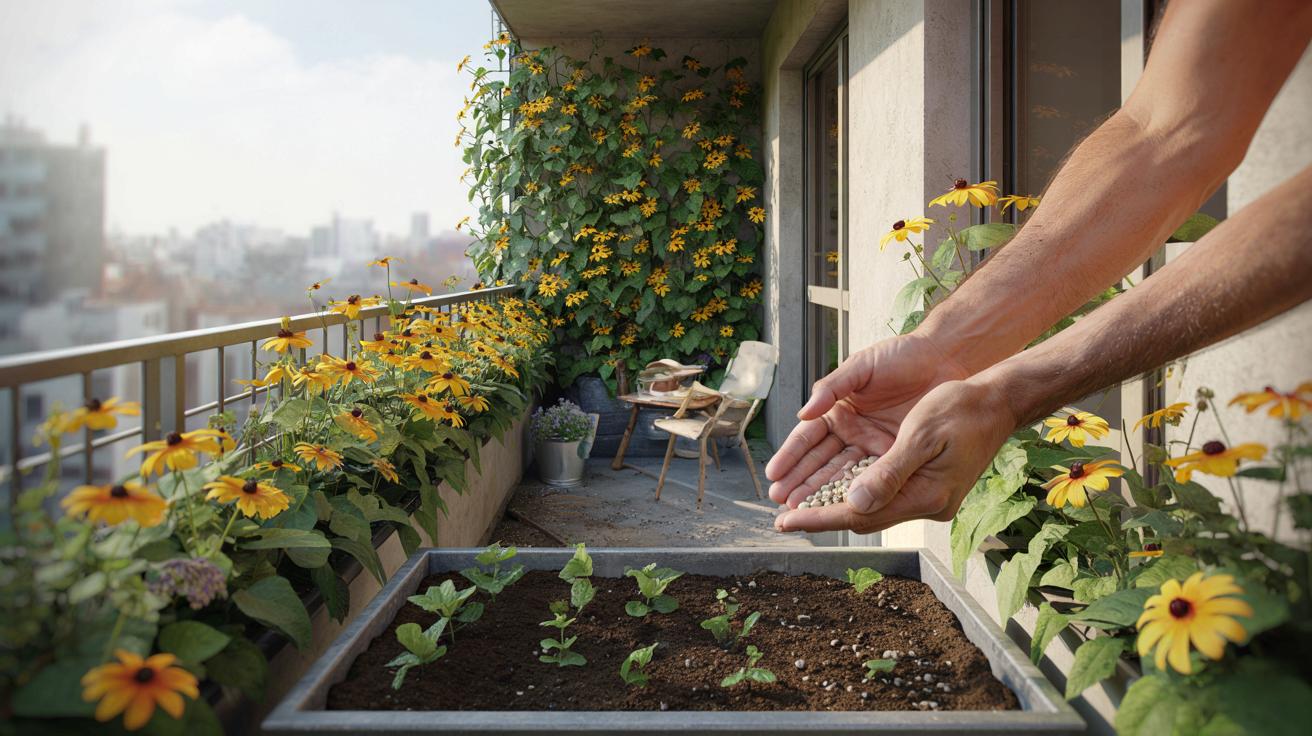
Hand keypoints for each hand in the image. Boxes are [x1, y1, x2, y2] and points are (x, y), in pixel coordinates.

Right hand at [764, 332, 968, 508]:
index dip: (790, 456)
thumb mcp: (862, 367)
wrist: (944, 359)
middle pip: (819, 461)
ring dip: (821, 492)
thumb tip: (802, 413)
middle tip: (780, 501)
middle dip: (799, 482)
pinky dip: (856, 493)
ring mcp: (872, 446)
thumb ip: (832, 388)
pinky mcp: (896, 455)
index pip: (807, 438)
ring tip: (800, 510)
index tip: (774, 474)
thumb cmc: (902, 355)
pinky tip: (841, 507)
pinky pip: (874, 477)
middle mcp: (851, 431)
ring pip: (842, 474)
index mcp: (837, 410)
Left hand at [773, 376, 1017, 533]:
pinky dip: (854, 492)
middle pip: (862, 516)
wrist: (997, 402)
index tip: (786, 521)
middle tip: (782, 519)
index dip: (820, 517)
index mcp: (925, 495)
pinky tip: (832, 490)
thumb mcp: (920, 435)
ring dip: (834, 506)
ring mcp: (927, 497)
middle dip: (821, 516)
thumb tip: (853, 503)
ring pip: (869, 507)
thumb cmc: (961, 409)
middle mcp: (926, 504)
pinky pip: (882, 494)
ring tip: (797, 507)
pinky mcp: (925, 486)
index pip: (860, 513)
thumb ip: (888, 472)